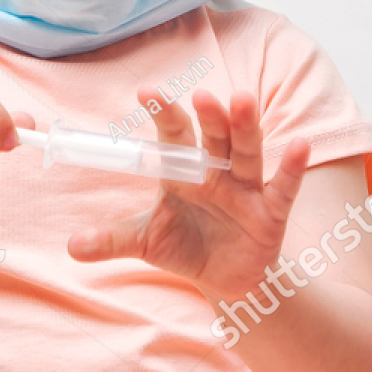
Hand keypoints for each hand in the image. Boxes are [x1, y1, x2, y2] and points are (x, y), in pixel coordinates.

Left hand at [66, 87, 309, 298]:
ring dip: (245, 127)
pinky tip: (300, 146)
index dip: (162, 113)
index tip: (145, 91)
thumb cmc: (185, 246)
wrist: (225, 280)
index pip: (173, 135)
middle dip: (210, 116)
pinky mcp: (271, 212)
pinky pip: (283, 187)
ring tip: (242, 100)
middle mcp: (216, 171)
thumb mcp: (147, 241)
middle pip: (214, 137)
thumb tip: (71, 247)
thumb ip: (113, 239)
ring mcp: (246, 188)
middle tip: (202, 95)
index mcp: (184, 171)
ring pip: (246, 152)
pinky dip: (291, 168)